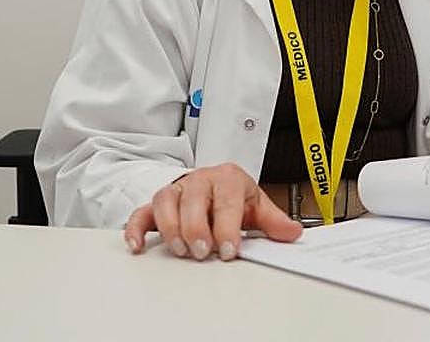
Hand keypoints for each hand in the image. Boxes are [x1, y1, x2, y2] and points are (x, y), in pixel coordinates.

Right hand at [123, 163, 301, 259]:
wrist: (214, 183)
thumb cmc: (233, 196)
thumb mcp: (256, 204)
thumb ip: (273, 221)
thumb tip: (293, 232)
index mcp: (227, 178)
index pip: (226, 200)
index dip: (227, 226)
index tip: (228, 249)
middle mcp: (200, 180)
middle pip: (193, 199)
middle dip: (197, 228)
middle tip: (202, 252)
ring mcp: (177, 190)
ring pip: (165, 202)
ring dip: (170, 227)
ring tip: (180, 250)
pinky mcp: (157, 203)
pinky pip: (141, 212)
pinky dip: (136, 228)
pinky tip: (137, 246)